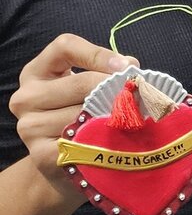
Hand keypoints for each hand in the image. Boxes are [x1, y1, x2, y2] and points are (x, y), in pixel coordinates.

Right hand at [10, 35, 136, 196]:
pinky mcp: (41, 155)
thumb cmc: (82, 119)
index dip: (99, 53)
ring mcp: (30, 127)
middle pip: (81, 82)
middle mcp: (26, 97)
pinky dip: (104, 139)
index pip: (65, 47)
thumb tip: (131, 67)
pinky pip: (82, 141)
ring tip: (132, 120)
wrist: (65, 167)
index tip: (127, 66)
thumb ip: (104, 73)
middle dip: (116, 88)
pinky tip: (116, 141)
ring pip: (84, 113)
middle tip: (142, 97)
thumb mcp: (85, 90)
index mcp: (35, 73)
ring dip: (114, 117)